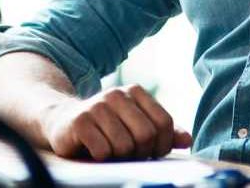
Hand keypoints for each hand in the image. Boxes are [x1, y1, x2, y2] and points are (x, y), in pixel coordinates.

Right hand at [39, 84, 193, 160]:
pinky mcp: (80, 121)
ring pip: (124, 146)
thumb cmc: (106, 128)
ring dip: (118, 157)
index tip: (149, 151)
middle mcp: (117, 94)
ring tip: (109, 150)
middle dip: (140, 152)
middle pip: (146, 135)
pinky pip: (103, 151)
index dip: (161, 145)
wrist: (63, 122)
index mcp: (135, 91)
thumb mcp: (135, 125)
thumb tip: (187, 140)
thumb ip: (163, 132)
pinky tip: (93, 149)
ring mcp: (97, 106)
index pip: (164, 123)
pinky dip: (101, 157)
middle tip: (128, 154)